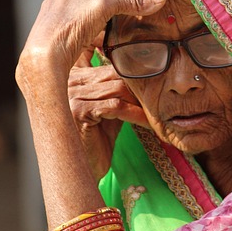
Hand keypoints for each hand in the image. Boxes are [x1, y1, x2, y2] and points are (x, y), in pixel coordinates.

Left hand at [16, 0, 166, 87]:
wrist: (45, 54)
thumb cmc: (73, 25)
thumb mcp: (107, 10)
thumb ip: (133, 3)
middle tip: (116, 2)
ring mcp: (52, 3)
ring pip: (76, 0)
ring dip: (89, 6)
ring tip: (102, 18)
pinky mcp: (49, 20)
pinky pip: (68, 14)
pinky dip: (78, 19)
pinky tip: (85, 31)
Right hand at [69, 64, 148, 180]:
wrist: (84, 168)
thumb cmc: (98, 139)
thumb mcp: (109, 107)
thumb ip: (119, 89)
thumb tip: (147, 75)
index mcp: (75, 74)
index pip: (110, 62)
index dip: (134, 72)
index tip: (153, 82)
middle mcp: (70, 80)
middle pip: (116, 73)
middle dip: (140, 88)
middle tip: (160, 99)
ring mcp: (72, 94)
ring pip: (118, 88)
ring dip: (141, 102)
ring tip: (157, 112)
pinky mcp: (79, 111)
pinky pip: (116, 106)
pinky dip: (136, 114)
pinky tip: (148, 123)